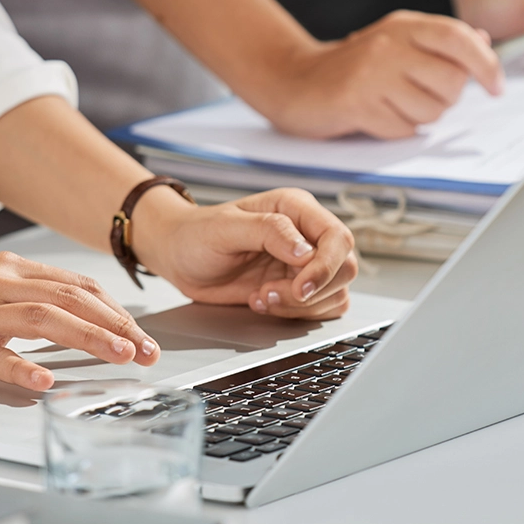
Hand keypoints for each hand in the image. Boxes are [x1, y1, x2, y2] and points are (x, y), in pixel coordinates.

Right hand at [0, 253, 158, 389]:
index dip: (117, 310)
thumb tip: (86, 321)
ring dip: (88, 337)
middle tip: (146, 350)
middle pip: (72, 298)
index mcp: (11, 271)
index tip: (142, 335)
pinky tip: (45, 379)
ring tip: (119, 355)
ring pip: (44, 317)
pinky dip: (23, 365)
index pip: (79, 286)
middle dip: (117, 324)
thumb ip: (31, 302)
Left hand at [135, 188, 358, 320]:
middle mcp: (307, 234)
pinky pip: (321, 307)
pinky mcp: (297, 287)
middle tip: (270, 293)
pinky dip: (297, 314)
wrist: (179, 255)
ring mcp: (304, 263)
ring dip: (301, 306)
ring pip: (337, 292)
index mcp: (297, 209)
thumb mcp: (226, 227)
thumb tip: (306, 252)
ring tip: (262, 297)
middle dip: (312, 291)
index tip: (300, 287)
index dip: (326, 267)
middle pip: (345, 268)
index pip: (337, 238)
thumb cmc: (197, 234)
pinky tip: (264, 303)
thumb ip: (269, 232)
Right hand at [265, 10, 504, 139]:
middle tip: (420, 95)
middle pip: (451, 83)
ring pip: (430, 110)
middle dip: (445, 99)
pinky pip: (403, 129)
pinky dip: (396, 129)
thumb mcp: (395, 40)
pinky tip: (376, 115)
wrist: (295, 80)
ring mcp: (373, 74)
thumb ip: (437, 41)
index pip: (459, 39)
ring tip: (393, 104)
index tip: (496, 86)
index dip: (486, 64)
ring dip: (419, 116)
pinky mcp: (358, 104)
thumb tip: (482, 40)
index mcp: (403, 26)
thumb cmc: (353, 66)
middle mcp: (390, 45)